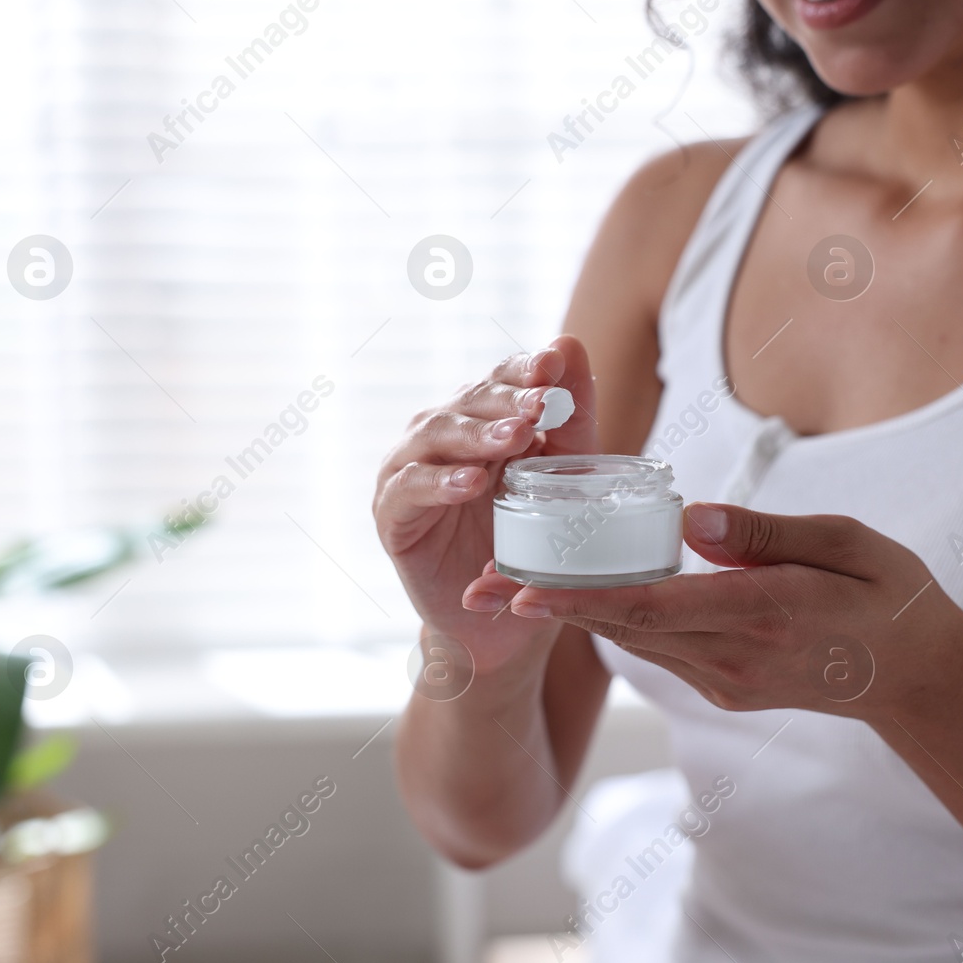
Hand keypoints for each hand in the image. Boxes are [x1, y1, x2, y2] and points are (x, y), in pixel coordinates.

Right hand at [374, 334, 598, 672]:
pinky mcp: (391, 513)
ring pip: (435, 435)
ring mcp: (411, 469)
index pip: (500, 379)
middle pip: (468, 401)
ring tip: (513, 439)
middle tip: (541, 404)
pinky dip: (438, 483)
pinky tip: (469, 483)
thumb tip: (570, 342)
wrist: (503, 620)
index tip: (553, 364)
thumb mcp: (564, 481)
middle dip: (506, 400)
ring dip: (475, 435)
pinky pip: (409, 489)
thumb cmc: (533, 543)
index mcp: (484, 420)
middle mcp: (442, 434)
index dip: (523, 369)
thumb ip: (571, 420)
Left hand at [468, 502, 962, 721]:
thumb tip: (690, 516)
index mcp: (763, 613)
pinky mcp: (723, 686)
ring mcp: (724, 679)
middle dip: (550, 608)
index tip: (518, 591)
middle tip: (477, 590)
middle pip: (623, 629)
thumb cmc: (889, 594)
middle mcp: (732, 657)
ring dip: (571, 616)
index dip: (579, 600)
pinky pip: (656, 649)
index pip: (652, 608)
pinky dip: (613, 621)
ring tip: (506, 587)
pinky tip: (576, 595)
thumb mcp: (847, 543)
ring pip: (632, 641)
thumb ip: (765, 532)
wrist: (918, 676)